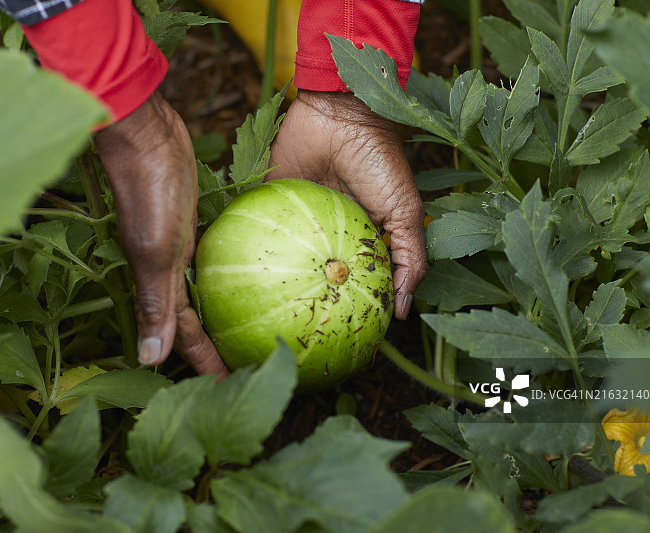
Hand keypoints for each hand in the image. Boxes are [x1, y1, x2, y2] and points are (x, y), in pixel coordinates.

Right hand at [95, 92, 228, 377]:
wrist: (146, 136)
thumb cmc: (147, 191)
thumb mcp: (155, 251)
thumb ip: (155, 302)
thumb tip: (149, 359)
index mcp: (158, 283)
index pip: (183, 335)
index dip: (203, 362)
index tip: (226, 388)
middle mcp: (169, 269)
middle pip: (196, 318)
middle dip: (217, 344)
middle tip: (245, 363)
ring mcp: (182, 245)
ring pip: (207, 290)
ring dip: (225, 311)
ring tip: (252, 328)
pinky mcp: (195, 221)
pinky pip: (217, 257)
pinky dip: (232, 273)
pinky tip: (257, 274)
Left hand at [268, 90, 426, 318]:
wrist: (341, 115)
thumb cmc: (378, 161)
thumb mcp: (405, 212)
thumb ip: (410, 258)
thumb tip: (402, 312)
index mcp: (358, 238)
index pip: (352, 281)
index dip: (348, 307)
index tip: (342, 339)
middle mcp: (326, 234)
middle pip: (315, 277)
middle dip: (308, 304)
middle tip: (300, 337)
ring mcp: (297, 221)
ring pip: (283, 262)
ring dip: (275, 286)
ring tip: (264, 323)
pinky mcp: (270, 204)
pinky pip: (257, 232)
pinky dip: (248, 252)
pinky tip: (239, 284)